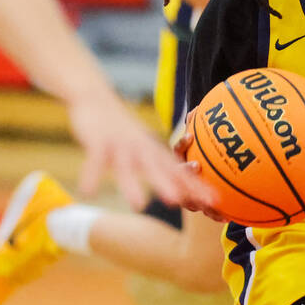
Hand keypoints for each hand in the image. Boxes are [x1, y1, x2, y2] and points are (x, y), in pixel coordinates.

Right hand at [66, 90, 215, 213]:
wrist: (96, 98)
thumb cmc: (124, 131)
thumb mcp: (146, 148)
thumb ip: (161, 168)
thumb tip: (182, 194)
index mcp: (155, 153)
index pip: (180, 172)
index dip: (197, 187)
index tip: (216, 202)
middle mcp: (142, 149)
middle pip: (159, 169)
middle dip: (172, 186)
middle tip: (183, 203)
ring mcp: (121, 145)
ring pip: (127, 166)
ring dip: (133, 185)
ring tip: (139, 206)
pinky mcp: (99, 141)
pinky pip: (95, 160)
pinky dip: (91, 175)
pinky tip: (88, 193)